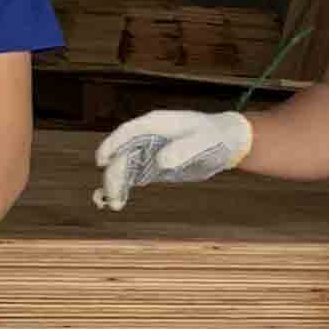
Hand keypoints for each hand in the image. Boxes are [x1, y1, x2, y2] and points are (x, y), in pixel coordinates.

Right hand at [93, 109, 252, 211]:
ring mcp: (148, 152)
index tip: (102, 160)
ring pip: (124, 168)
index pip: (128, 132)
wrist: (226, 141)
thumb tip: (161, 162)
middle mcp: (147, 137)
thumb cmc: (215, 136)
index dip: (112, 145)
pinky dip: (123, 188)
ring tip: (113, 204)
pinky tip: (115, 202)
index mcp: (156, 123)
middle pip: (123, 154)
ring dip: (116, 184)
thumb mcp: (204, 141)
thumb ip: (184, 149)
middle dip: (114, 174)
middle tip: (112, 196)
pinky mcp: (153, 168)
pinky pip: (133, 178)